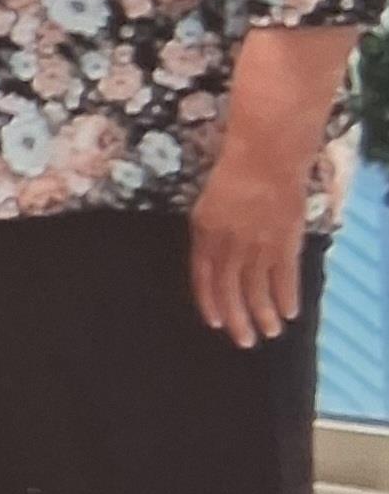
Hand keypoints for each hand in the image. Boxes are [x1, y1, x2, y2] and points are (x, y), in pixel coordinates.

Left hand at [189, 141, 309, 347]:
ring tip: (270, 332)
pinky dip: (287, 296)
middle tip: (245, 341)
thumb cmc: (234, 167)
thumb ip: (211, 228)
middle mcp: (227, 243)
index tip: (214, 322)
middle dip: (237, 319)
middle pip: (229, 289)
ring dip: (263, 313)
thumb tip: (214, 254)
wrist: (264, 153)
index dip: (208, 301)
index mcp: (204, 231)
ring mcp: (256, 244)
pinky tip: (291, 311)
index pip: (202, 276)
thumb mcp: (209, 199)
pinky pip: (284, 276)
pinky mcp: (283, 241)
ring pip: (257, 288)